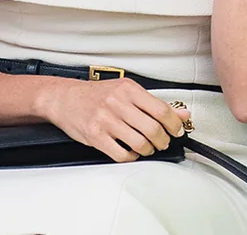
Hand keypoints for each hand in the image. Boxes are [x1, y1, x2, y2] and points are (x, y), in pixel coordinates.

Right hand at [37, 78, 190, 161]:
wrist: (65, 97)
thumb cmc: (97, 94)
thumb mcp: (127, 91)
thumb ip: (153, 103)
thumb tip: (181, 113)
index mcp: (129, 89)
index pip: (161, 110)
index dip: (174, 124)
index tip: (177, 131)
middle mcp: (118, 103)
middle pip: (152, 128)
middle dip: (163, 140)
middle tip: (164, 142)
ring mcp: (106, 120)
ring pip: (139, 143)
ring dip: (148, 150)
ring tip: (148, 148)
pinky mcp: (95, 136)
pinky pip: (120, 154)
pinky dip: (131, 157)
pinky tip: (132, 152)